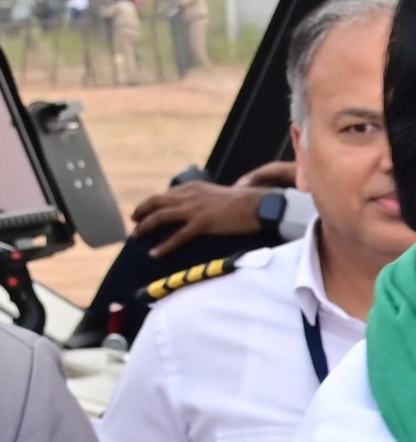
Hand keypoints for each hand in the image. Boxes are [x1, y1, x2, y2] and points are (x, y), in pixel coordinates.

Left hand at [129, 178, 267, 258]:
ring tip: (136, 237)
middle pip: (156, 202)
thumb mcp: (217, 195)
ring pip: (161, 217)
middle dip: (141, 212)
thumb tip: (199, 209)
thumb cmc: (243, 202)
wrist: (256, 206)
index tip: (144, 211)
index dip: (151, 203)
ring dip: (145, 227)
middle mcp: (188, 196)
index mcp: (192, 188)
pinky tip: (155, 253)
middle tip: (133, 222)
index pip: (166, 195)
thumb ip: (204, 199)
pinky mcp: (202, 224)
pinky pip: (178, 236)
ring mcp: (194, 210)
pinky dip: (164, 245)